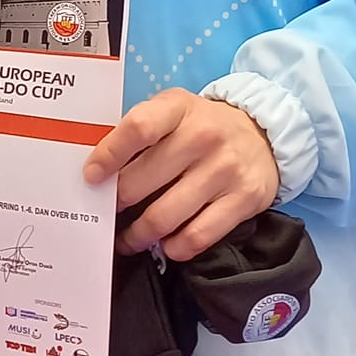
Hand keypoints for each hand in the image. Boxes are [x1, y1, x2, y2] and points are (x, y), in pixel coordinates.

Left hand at [84, 89, 278, 261]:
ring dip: (138, 235)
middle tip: (108, 213)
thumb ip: (140, 130)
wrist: (264, 134)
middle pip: (143, 180)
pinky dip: (174, 247)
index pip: (138, 128)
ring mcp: (225, 169)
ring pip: (165, 216)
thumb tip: (98, 170)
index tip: (91, 177)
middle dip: (117, 203)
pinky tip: (165, 244)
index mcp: (179, 108)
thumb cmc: (203, 126)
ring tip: (128, 239)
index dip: (109, 155)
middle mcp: (204, 135)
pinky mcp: (243, 199)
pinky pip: (196, 236)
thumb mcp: (174, 110)